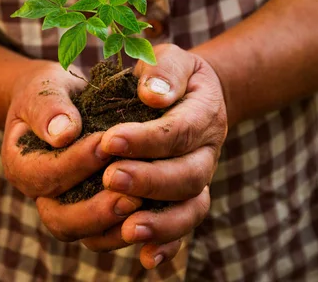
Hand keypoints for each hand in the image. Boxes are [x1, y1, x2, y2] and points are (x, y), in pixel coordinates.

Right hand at [1, 60, 142, 241]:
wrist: (61, 101)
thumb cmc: (51, 90)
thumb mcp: (44, 88)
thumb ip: (49, 108)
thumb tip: (63, 134)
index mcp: (21, 165)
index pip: (46, 174)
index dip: (76, 163)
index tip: (107, 144)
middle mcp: (40, 195)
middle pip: (61, 219)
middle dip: (96, 209)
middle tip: (131, 194)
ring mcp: (66, 208)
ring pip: (86, 234)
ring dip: (114, 224)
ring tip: (143, 204)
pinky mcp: (92, 213)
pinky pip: (107, 235)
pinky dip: (128, 229)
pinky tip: (154, 215)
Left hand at [81, 44, 226, 267]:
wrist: (193, 97)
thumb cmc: (172, 75)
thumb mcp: (172, 58)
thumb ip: (164, 70)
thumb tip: (152, 95)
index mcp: (205, 115)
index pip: (179, 131)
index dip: (146, 139)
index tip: (110, 141)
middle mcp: (207, 153)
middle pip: (188, 176)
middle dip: (150, 181)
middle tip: (112, 178)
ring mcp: (199, 180)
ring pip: (190, 209)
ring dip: (161, 222)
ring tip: (128, 228)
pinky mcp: (186, 199)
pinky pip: (183, 227)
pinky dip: (168, 245)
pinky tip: (145, 259)